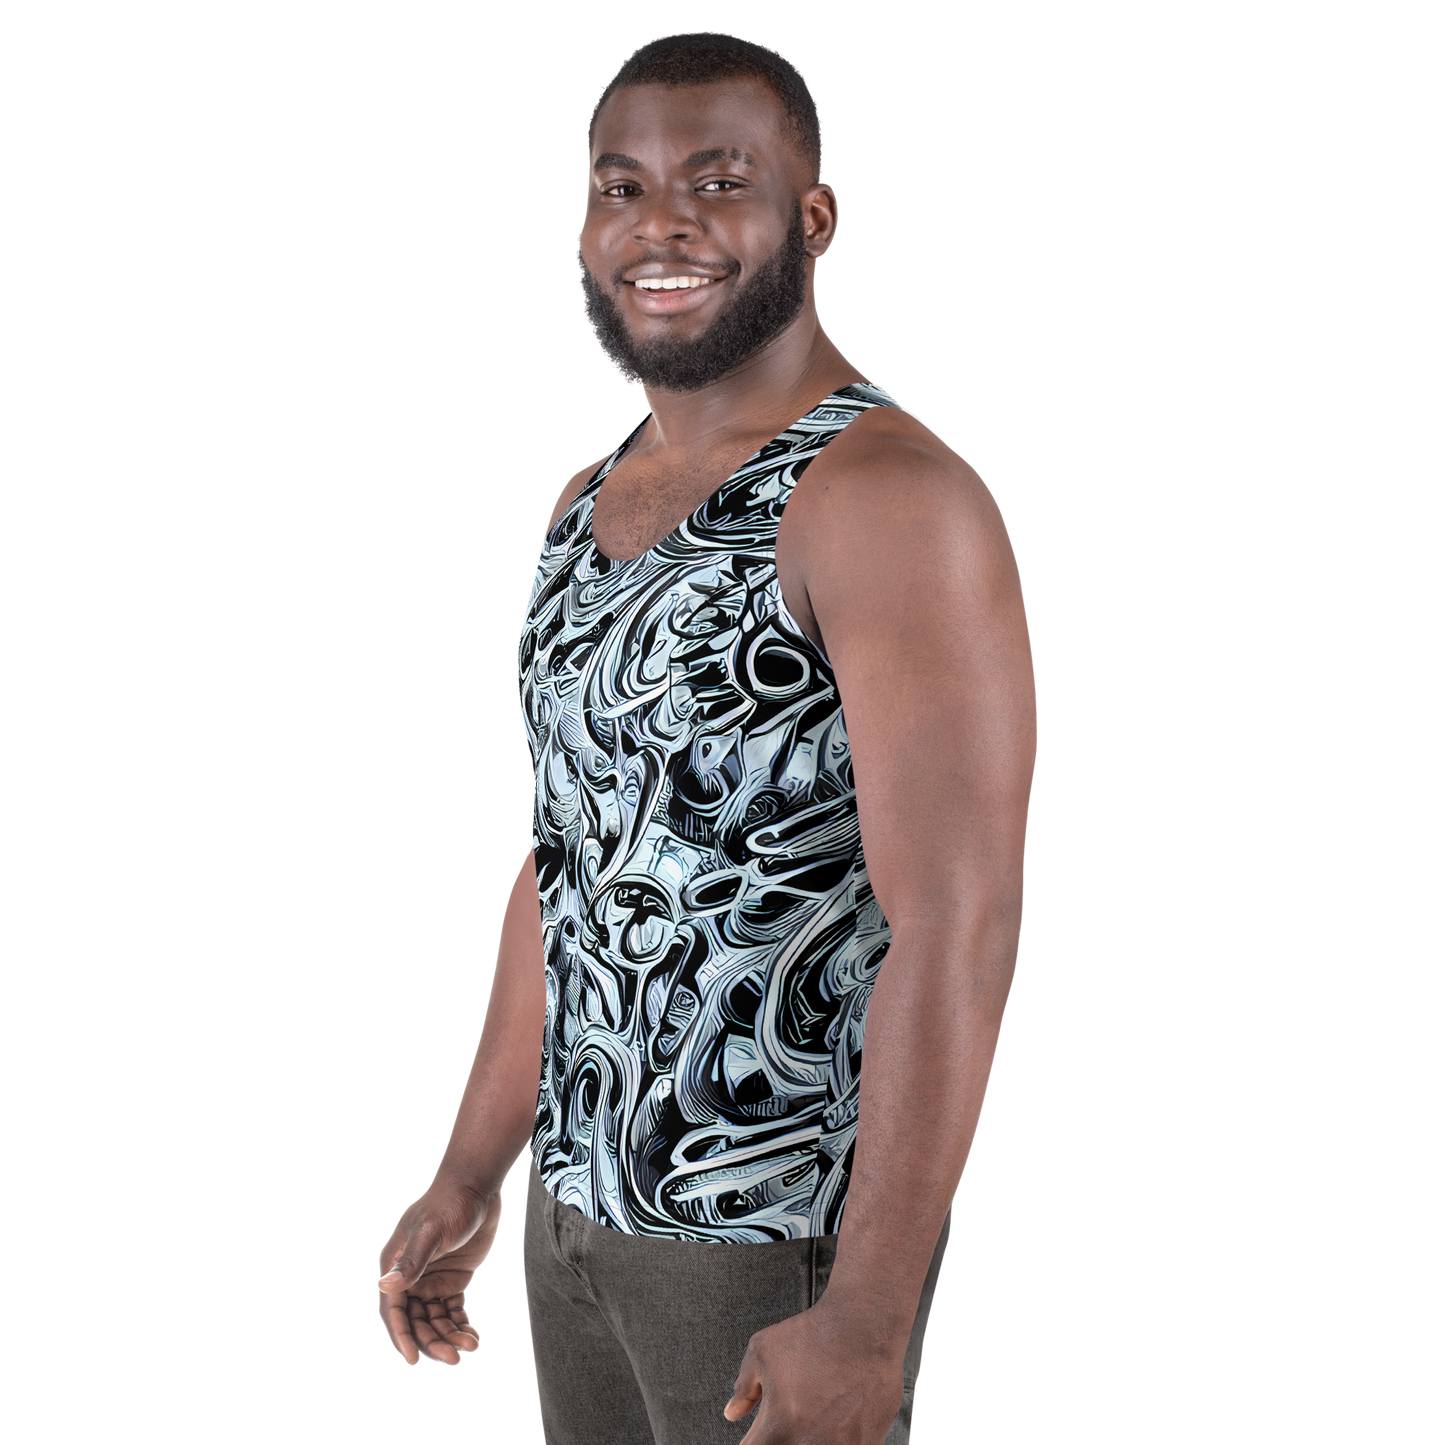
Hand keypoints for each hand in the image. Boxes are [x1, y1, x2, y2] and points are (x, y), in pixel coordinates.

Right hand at [375, 1182, 503, 1367]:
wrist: (477, 1184)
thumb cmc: (449, 1202)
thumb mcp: (431, 1231)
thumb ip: (411, 1261)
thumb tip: (384, 1286)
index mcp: (396, 1265)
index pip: (394, 1310)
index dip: (401, 1337)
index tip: (413, 1361)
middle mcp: (411, 1277)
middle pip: (416, 1321)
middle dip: (432, 1342)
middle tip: (454, 1360)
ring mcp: (432, 1279)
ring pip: (436, 1320)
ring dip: (449, 1337)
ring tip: (470, 1348)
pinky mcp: (454, 1279)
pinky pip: (454, 1311)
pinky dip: (462, 1326)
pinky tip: (475, 1338)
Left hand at [723, 1296, 906, 1443]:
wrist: (867, 1326)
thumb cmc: (816, 1334)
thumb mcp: (763, 1350)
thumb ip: (744, 1387)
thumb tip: (732, 1413)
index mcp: (779, 1427)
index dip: (752, 1441)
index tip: (758, 1431)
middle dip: (778, 1438)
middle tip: (788, 1415)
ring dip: (807, 1438)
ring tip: (814, 1413)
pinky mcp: (867, 1444)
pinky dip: (835, 1437)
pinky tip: (836, 1415)